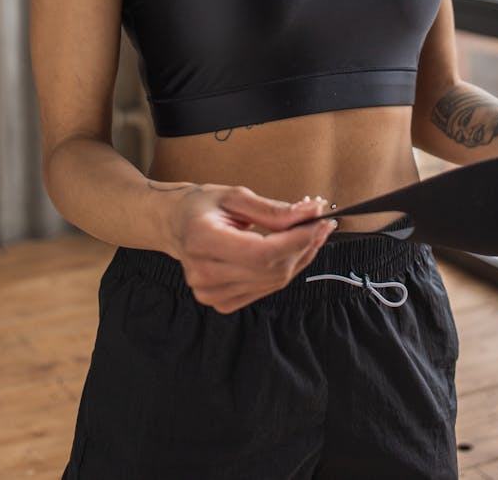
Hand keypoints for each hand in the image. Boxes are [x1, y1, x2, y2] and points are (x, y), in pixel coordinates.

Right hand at [166, 184, 336, 312]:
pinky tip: (293, 251)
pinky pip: (265, 289)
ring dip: (299, 258)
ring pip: (273, 282)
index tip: (319, 222)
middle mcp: (203, 273)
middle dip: (303, 246)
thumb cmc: (202, 205)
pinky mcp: (221, 303)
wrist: (175, 226)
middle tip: (321, 223)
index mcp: (202, 240)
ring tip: (310, 233)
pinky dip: (285, 270)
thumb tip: (310, 213)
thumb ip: (272, 209)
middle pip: (270, 270)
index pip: (261, 252)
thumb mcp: (235, 195)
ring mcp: (211, 293)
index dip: (296, 240)